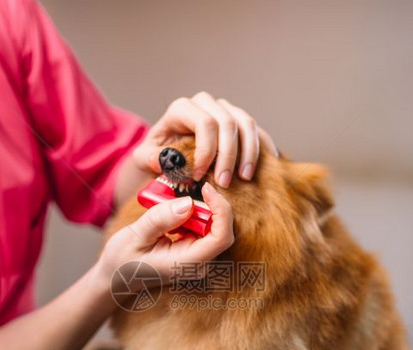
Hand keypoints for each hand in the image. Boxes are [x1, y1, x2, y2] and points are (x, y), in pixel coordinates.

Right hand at [97, 183, 233, 290]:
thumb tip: (188, 203)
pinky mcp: (194, 252)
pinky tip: (169, 217)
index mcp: (187, 264)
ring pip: (212, 226)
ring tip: (166, 207)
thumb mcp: (135, 236)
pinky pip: (202, 228)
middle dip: (205, 205)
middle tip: (179, 194)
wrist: (116, 277)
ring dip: (195, 210)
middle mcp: (198, 264)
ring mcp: (198, 260)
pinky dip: (189, 216)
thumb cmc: (122, 261)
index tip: (206, 188)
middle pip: (221, 229)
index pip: (221, 238)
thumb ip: (161, 219)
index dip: (221, 210)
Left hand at [132, 92, 277, 187]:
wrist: (165, 153)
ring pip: (246, 123)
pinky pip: (256, 130)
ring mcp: (224, 109)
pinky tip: (269, 163)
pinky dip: (263, 146)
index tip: (201, 176)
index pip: (204, 123)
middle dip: (228, 155)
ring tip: (244, 178)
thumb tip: (163, 159)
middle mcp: (205, 103)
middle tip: (225, 183)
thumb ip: (150, 158)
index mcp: (182, 108)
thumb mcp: (144, 158)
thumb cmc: (155, 155)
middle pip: (228, 123)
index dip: (207, 150)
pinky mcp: (238, 122)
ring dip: (248, 152)